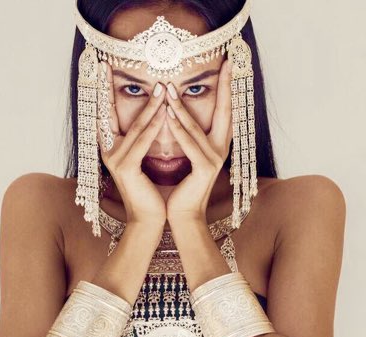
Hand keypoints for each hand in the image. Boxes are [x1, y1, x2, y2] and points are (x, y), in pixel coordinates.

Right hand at [97, 61, 166, 226]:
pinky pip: (143, 142)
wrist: (149, 218)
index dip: (104, 91)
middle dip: (112, 88)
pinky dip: (155, 126)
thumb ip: (140, 140)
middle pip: (113, 114)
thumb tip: (149, 118)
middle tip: (113, 63)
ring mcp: (115, 160)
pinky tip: (165, 112)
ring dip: (150, 105)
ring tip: (162, 86)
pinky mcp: (126, 168)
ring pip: (136, 127)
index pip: (107, 114)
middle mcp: (109, 151)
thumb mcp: (141, 160)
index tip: (105, 69)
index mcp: (111, 148)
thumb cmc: (149, 189)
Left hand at [165, 59, 232, 223]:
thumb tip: (180, 115)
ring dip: (182, 105)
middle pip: (225, 111)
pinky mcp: (204, 169)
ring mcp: (215, 159)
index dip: (228, 88)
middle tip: (227, 62)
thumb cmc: (183, 185)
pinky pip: (189, 144)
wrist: (183, 214)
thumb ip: (190, 137)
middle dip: (225, 86)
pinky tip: (167, 113)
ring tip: (170, 86)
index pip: (225, 111)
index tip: (229, 66)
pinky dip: (178, 128)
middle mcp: (221, 149)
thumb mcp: (189, 156)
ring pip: (197, 126)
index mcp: (218, 145)